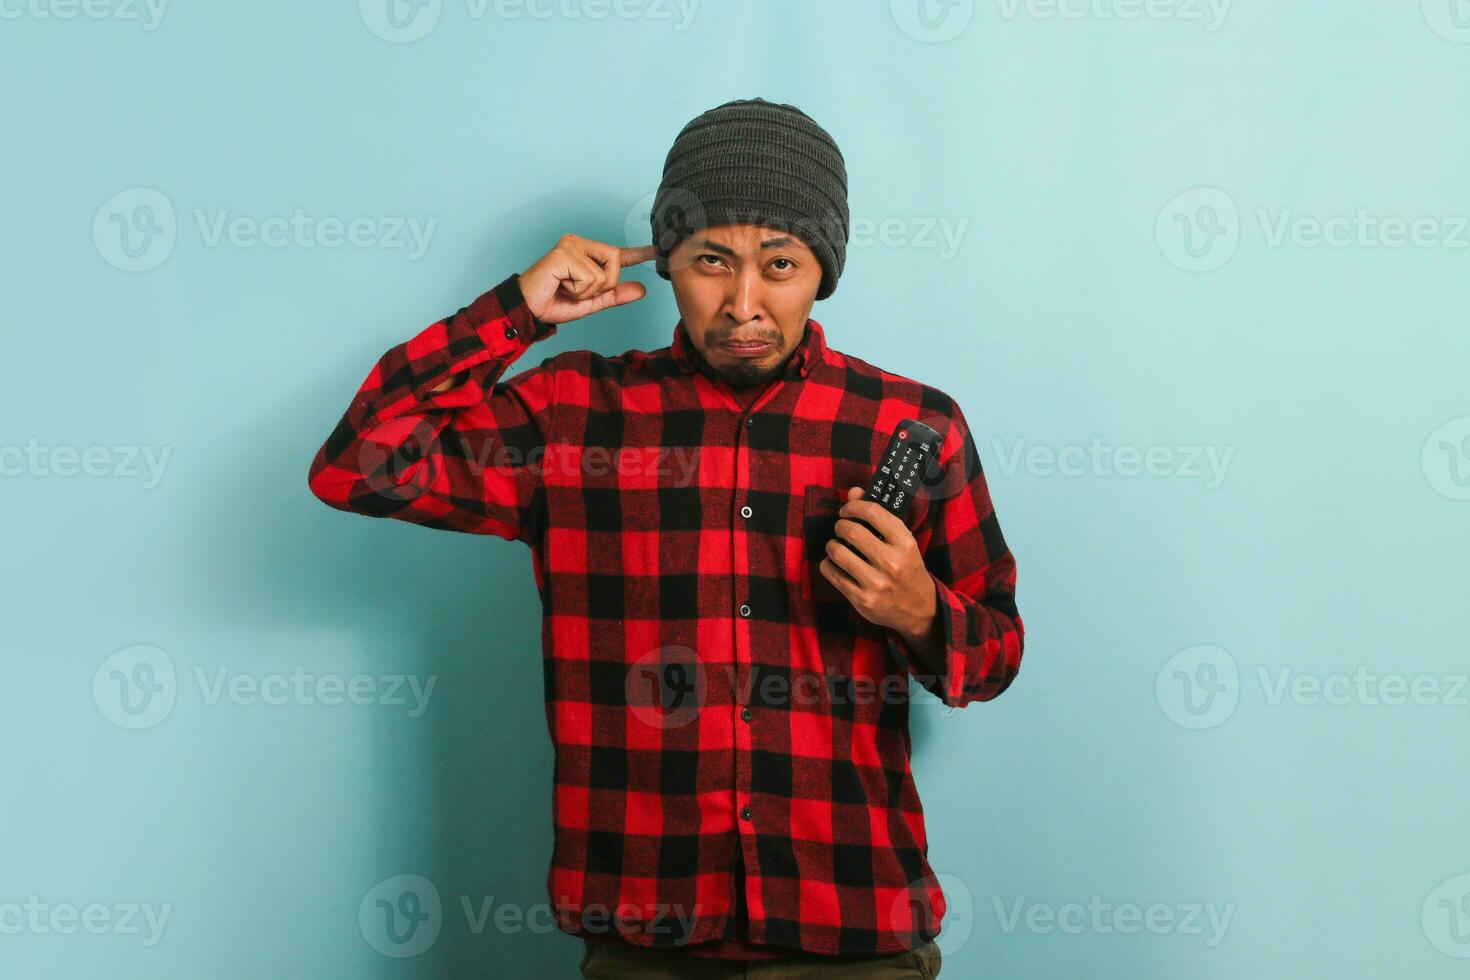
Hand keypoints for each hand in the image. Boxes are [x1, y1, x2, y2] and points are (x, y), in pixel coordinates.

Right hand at [518, 234, 655, 324]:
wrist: (528, 309)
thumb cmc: (554, 302)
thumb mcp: (591, 301)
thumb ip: (614, 295)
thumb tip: (641, 289)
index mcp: (586, 251)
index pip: (617, 253)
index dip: (638, 253)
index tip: (656, 250)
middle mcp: (579, 243)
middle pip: (616, 260)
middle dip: (603, 285)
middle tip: (578, 290)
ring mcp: (571, 245)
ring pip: (603, 273)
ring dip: (588, 291)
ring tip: (567, 288)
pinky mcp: (563, 253)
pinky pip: (590, 277)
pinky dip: (578, 290)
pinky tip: (561, 286)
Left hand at [818, 487, 937, 637]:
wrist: (919, 609)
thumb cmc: (907, 568)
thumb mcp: (902, 542)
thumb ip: (879, 516)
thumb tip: (853, 492)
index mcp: (905, 543)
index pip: (873, 512)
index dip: (853, 507)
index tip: (847, 511)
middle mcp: (892, 562)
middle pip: (851, 530)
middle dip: (840, 526)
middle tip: (841, 528)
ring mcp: (876, 582)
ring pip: (837, 552)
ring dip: (832, 545)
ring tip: (837, 546)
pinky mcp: (862, 599)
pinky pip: (832, 573)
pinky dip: (828, 564)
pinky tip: (835, 564)